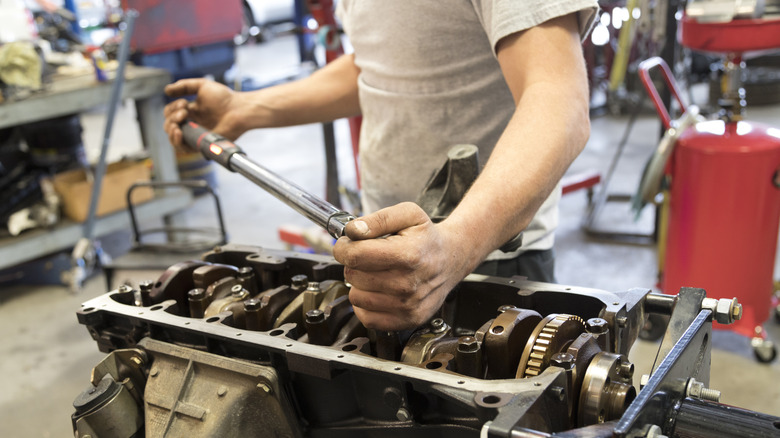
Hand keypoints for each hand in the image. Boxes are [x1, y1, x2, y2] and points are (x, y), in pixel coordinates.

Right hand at [163, 78, 243, 152]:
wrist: (238, 110)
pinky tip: (179, 132)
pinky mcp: (201, 144)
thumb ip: (184, 86)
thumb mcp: (202, 86)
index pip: (170, 113)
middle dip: (172, 118)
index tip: (184, 103)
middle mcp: (192, 124)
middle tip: (184, 112)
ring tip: (179, 123)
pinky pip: (183, 148)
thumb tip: (166, 90)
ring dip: (171, 129)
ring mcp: (196, 134)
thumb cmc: (225, 98)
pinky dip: (177, 141)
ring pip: (173, 137)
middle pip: (169, 125)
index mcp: (191, 111)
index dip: (172, 108)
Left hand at [332, 202, 473, 330]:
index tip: (347, 245)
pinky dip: (366, 304)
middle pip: (353, 275)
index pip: (355, 256)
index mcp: (407, 255)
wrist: (451, 260)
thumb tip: (353, 230)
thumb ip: (378, 219)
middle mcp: (407, 284)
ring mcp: (407, 306)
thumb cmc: (427, 238)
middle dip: (354, 264)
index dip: (343, 248)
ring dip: (360, 284)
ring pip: (356, 297)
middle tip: (369, 257)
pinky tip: (378, 291)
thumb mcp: (408, 215)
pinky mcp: (407, 320)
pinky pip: (366, 317)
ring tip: (376, 273)